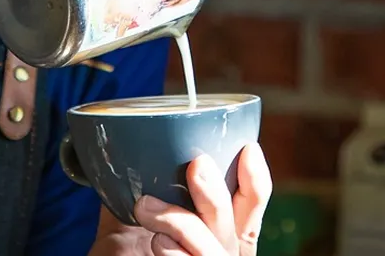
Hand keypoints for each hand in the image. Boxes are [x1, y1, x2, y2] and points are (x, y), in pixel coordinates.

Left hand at [132, 144, 271, 255]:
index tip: (248, 149)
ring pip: (212, 248)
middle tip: (197, 166)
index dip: (256, 180)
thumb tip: (139, 138)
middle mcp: (222, 250)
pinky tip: (158, 241)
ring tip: (145, 205)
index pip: (252, 205)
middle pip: (238, 227)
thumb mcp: (142, 210)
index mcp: (223, 230)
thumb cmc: (128, 247)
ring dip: (180, 221)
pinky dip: (174, 253)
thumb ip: (149, 181)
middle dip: (217, 194)